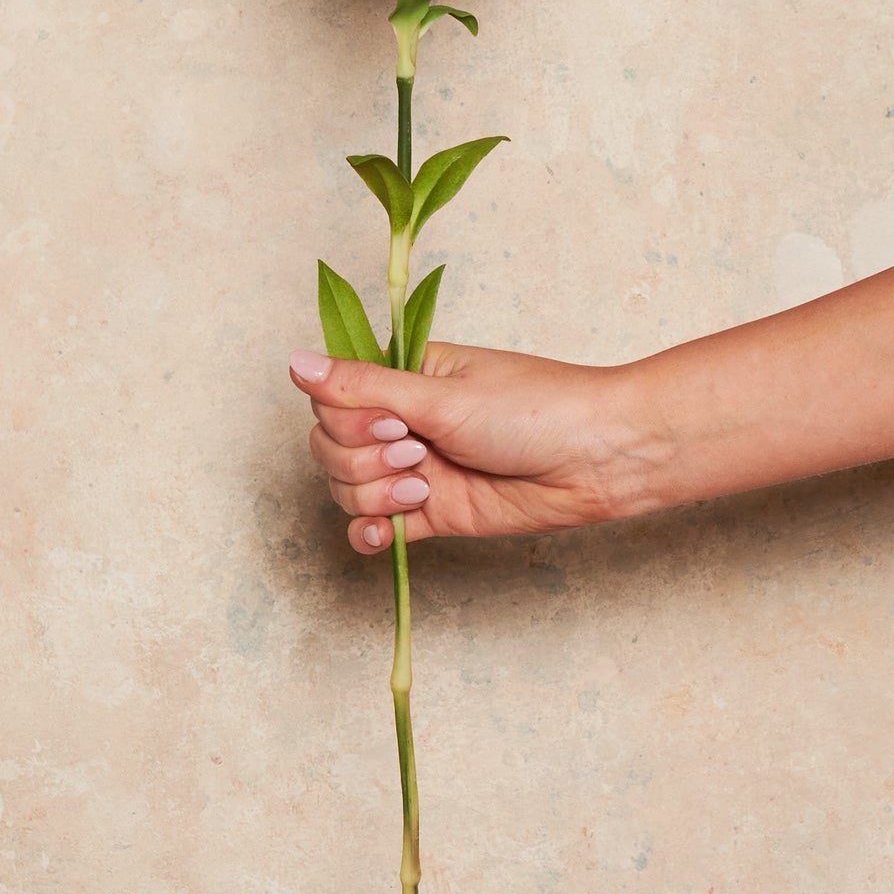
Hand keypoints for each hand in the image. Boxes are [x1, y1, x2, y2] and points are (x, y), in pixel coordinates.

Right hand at [288, 343, 653, 553]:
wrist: (598, 460)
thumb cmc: (535, 408)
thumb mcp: (441, 394)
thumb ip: (363, 388)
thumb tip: (295, 362)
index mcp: (404, 377)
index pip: (330, 400)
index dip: (346, 420)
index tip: (392, 422)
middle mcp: (404, 421)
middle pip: (330, 448)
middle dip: (362, 459)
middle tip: (416, 452)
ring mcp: (416, 469)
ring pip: (348, 490)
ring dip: (374, 494)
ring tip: (425, 485)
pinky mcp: (434, 513)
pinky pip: (375, 528)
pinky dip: (371, 531)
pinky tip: (388, 529)